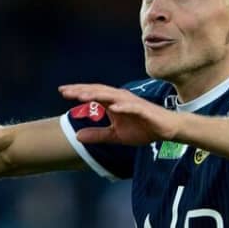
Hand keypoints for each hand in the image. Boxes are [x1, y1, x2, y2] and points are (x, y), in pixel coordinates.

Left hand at [59, 84, 179, 145]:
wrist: (166, 129)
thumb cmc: (142, 128)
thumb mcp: (115, 135)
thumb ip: (97, 135)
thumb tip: (77, 137)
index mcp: (113, 103)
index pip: (93, 95)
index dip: (78, 92)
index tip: (62, 92)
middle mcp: (120, 99)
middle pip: (98, 91)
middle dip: (82, 90)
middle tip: (65, 91)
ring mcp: (132, 103)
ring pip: (112, 96)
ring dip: (97, 95)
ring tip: (82, 96)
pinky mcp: (144, 110)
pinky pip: (132, 106)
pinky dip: (123, 106)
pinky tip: (113, 107)